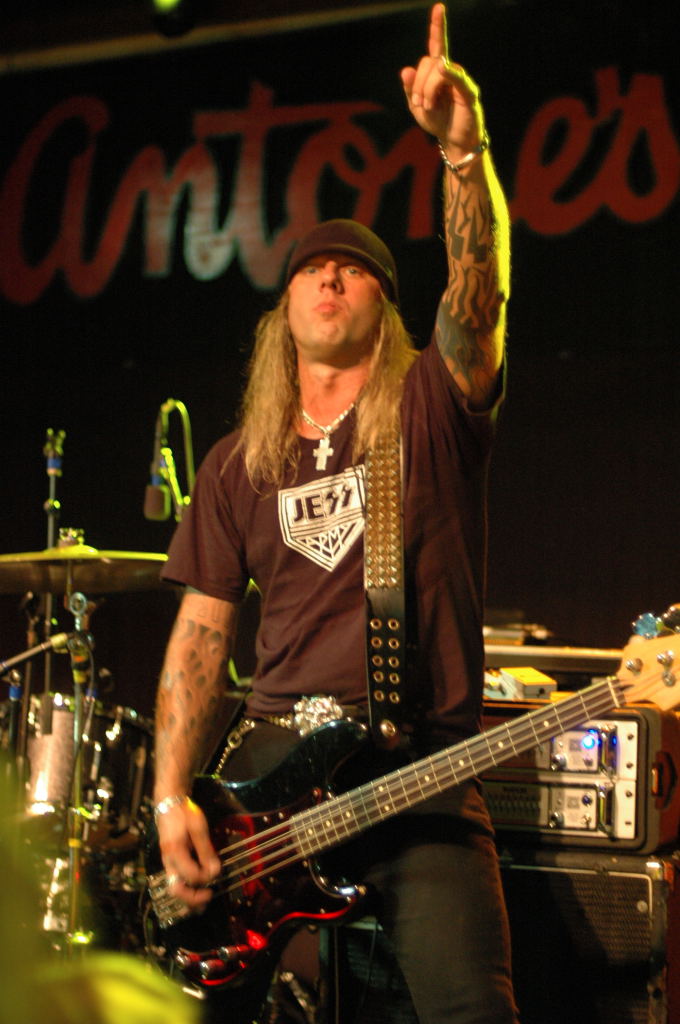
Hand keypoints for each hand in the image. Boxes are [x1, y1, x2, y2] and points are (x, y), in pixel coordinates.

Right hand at [157, 798, 220, 910]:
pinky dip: (186, 889)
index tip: (217, 872)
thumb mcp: (199, 828)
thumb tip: (215, 871)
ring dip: (188, 898)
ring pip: (173, 888)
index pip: (190, 875)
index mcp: (175, 851)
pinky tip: (197, 889)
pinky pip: (175, 881)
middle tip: (209, 897)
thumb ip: (206, 850)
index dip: (205, 877)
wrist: (169, 803)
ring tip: (204, 901)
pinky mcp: (169, 862)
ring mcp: (166, 862)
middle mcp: (167, 861)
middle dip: (192, 899)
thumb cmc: (185, 813)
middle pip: (175, 889)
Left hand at [401, 3, 484, 155]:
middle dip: (418, 83)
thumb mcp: (417, 107)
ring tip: (429, 107)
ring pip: (437, 70)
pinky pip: (456, 77)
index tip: (439, 8)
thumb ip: (410, 89)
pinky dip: (447, 75)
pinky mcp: (468, 92)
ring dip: (427, 90)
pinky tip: (443, 75)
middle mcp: (450, 72)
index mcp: (437, 73)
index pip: (436, 46)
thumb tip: (406, 70)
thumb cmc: (438, 122)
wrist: (455, 142)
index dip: (437, 27)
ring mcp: (460, 80)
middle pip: (428, 61)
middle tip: (421, 104)